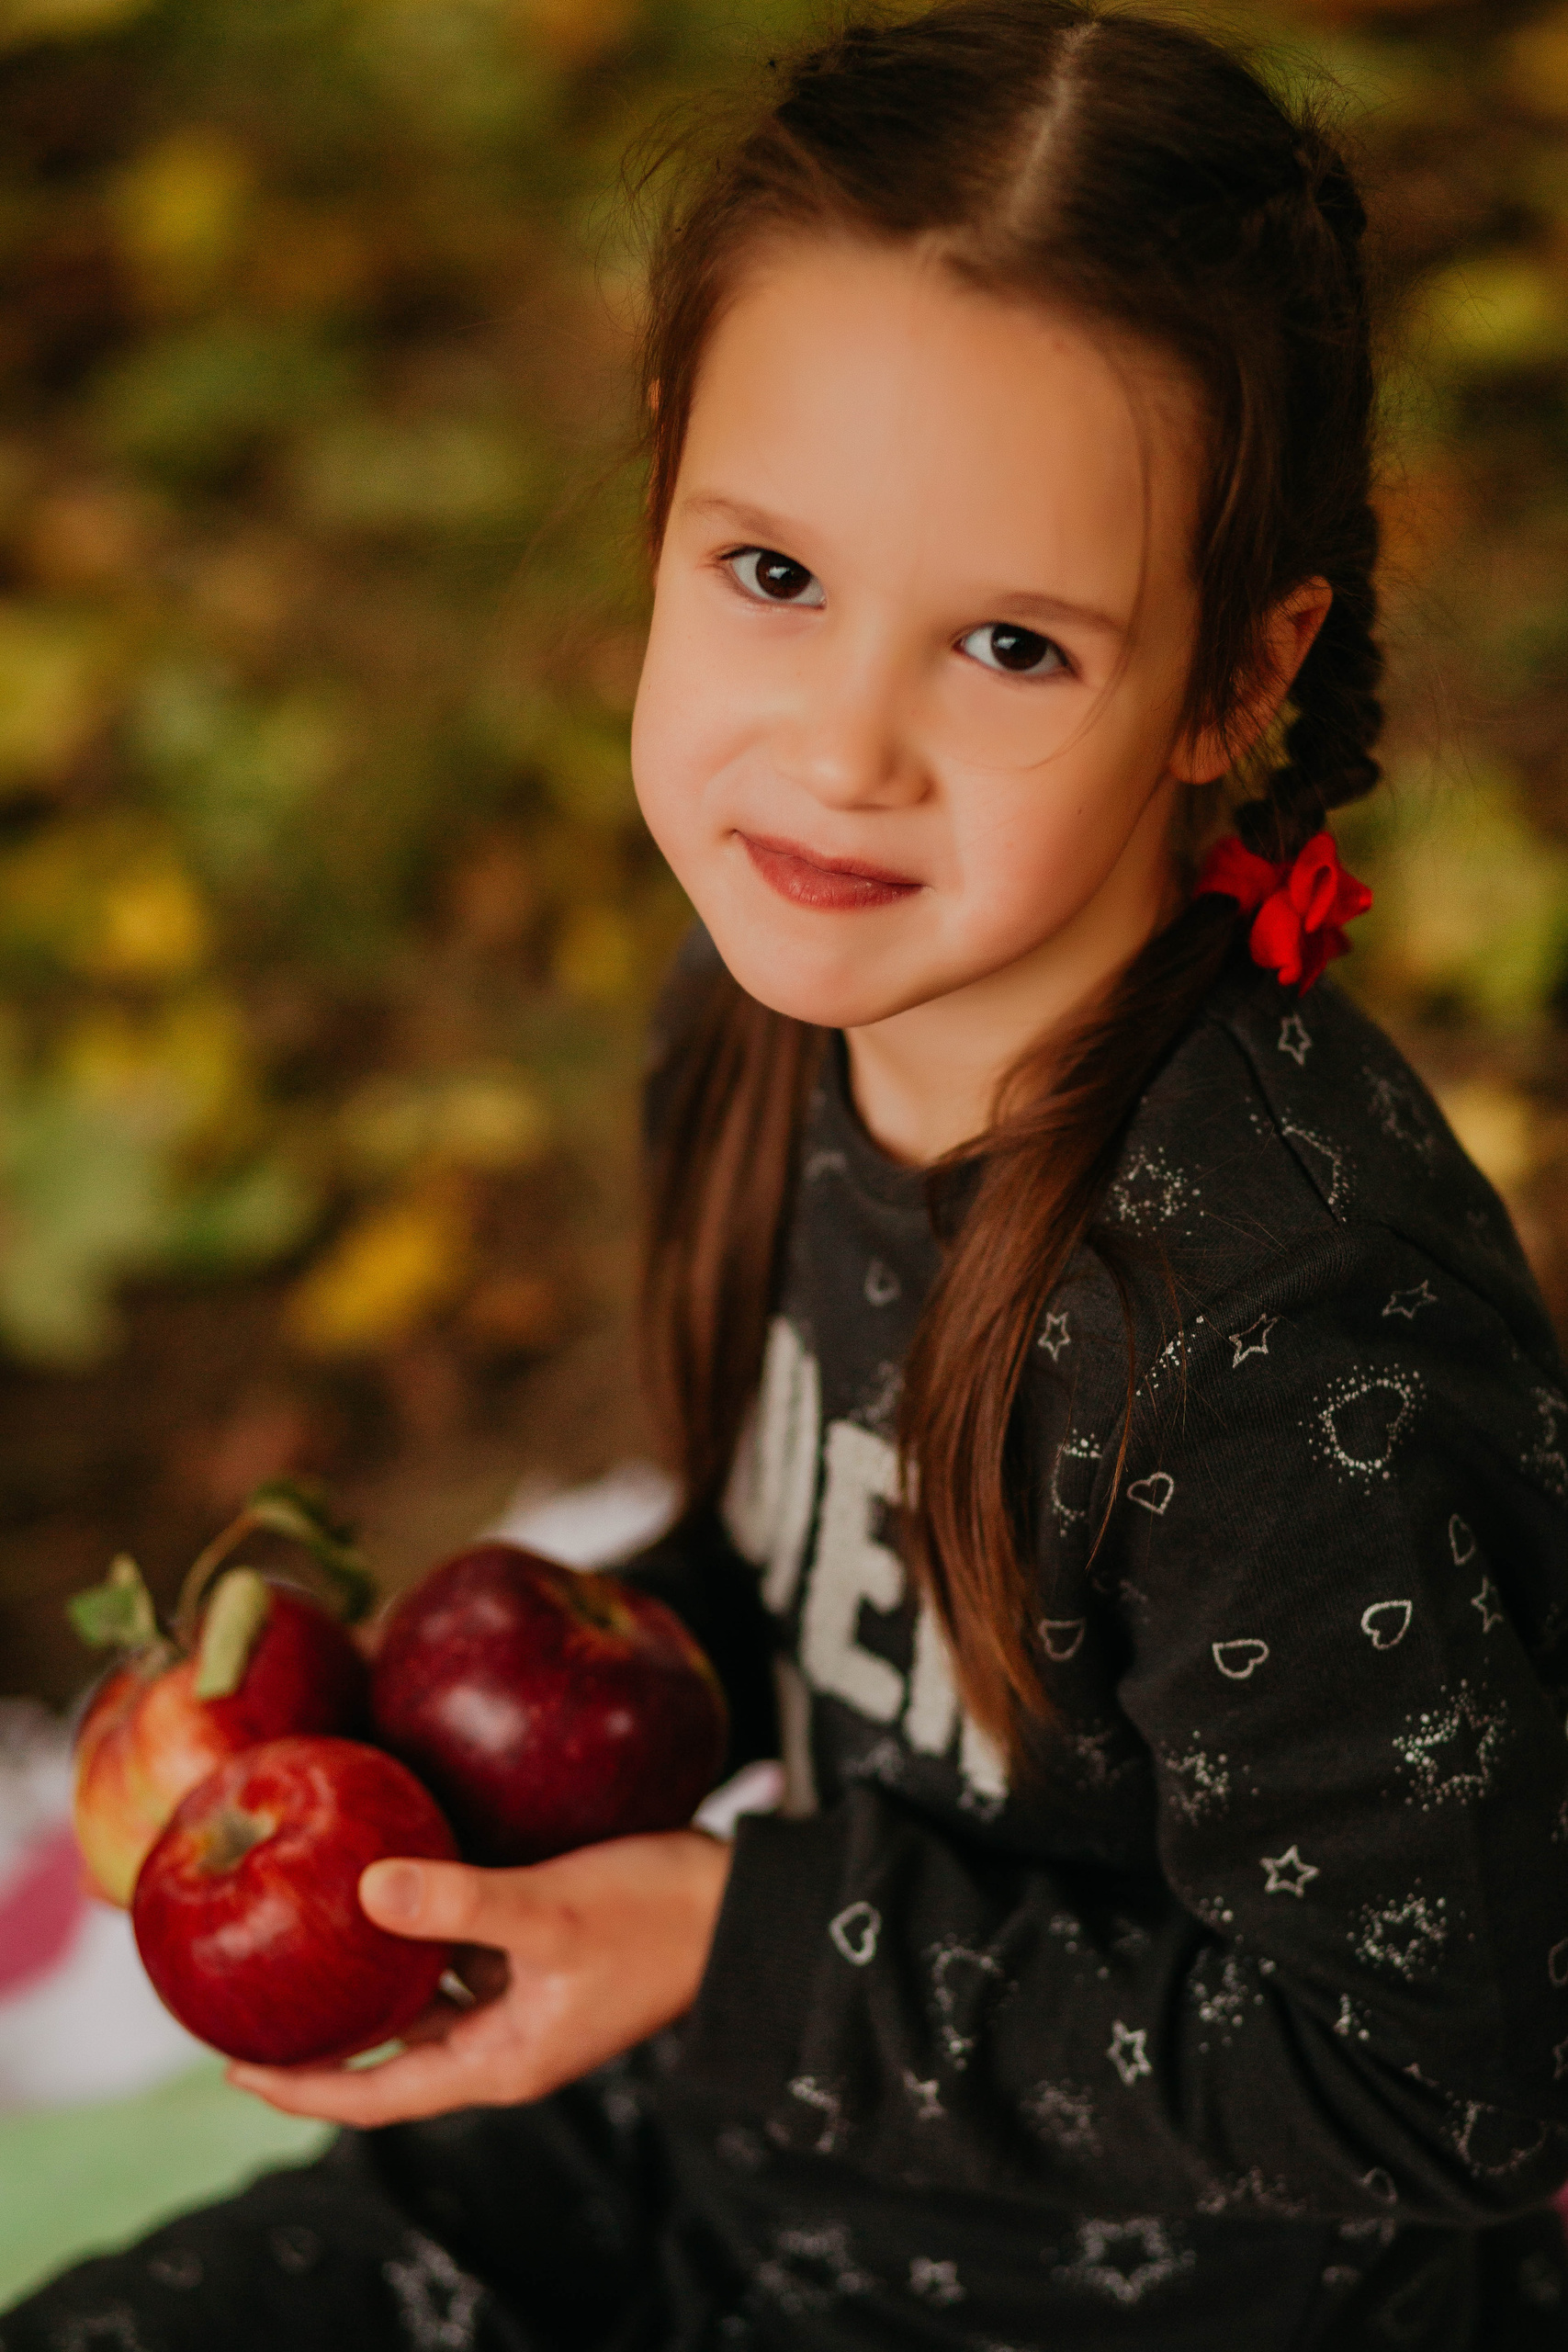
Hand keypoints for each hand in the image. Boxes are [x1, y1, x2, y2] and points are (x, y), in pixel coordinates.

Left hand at [227, 1827, 732, 2126]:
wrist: (744, 1906)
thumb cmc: (656, 1918)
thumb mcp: (552, 1911)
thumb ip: (460, 1902)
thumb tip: (367, 1887)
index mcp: (502, 2060)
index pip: (378, 2096)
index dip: (304, 2086)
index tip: (232, 2064)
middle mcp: (507, 2041)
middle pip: (395, 2051)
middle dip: (328, 2028)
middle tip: (259, 1990)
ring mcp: (527, 2000)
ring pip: (428, 1998)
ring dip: (375, 1975)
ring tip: (309, 1936)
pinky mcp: (546, 1955)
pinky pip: (463, 1954)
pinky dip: (423, 1932)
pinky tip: (394, 1881)